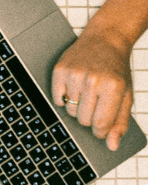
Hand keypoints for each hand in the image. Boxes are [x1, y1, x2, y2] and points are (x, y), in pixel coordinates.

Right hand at [52, 31, 132, 150]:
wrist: (105, 40)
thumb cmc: (116, 70)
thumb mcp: (126, 96)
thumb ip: (120, 123)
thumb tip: (112, 145)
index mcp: (113, 88)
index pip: (101, 124)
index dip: (100, 130)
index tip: (102, 126)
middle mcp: (93, 80)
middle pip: (83, 119)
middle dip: (89, 117)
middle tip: (96, 103)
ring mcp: (75, 74)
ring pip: (70, 111)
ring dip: (78, 106)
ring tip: (86, 91)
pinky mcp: (60, 70)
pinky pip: (57, 99)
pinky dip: (64, 98)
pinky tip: (75, 87)